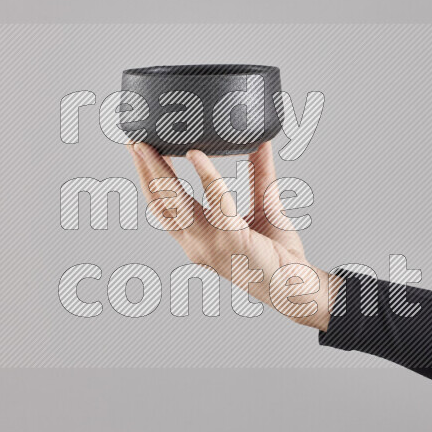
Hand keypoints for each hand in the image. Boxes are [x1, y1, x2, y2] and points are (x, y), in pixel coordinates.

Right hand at [128, 141, 334, 330]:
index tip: (142, 154)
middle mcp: (196, 244)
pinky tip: (196, 155)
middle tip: (134, 143)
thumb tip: (260, 144)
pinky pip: (215, 202)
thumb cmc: (277, 256)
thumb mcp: (265, 207)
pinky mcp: (231, 239)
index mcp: (198, 239)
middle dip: (144, 172)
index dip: (149, 181)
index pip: (163, 208)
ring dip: (159, 171)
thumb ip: (259, 176)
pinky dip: (205, 176)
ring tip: (151, 146)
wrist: (297, 288)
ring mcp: (210, 243)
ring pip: (175, 202)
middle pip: (159, 203)